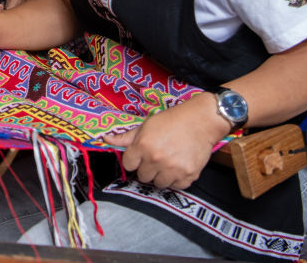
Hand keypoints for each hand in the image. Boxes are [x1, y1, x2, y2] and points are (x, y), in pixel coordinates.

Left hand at [102, 92, 228, 189]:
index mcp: (143, 145)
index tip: (141, 155)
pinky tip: (179, 166)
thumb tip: (106, 139)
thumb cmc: (172, 120)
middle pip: (142, 176)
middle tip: (156, 157)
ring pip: (158, 184)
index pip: (128, 165)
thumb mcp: (146, 125)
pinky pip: (176, 186)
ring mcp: (173, 168)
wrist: (201, 121)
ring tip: (168, 162)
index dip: (134, 159)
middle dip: (147, 168)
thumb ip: (126, 137)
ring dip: (161, 175)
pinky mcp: (188, 175)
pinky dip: (177, 179)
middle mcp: (156, 159)